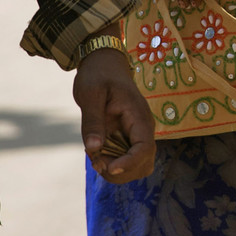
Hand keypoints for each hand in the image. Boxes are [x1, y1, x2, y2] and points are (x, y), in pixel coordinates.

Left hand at [73, 47, 155, 183]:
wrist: (104, 64)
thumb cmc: (98, 75)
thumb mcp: (91, 94)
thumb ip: (93, 121)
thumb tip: (94, 149)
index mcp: (139, 116)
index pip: (144, 148)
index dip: (129, 163)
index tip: (107, 167)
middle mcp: (143, 128)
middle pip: (144, 163)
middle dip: (120, 171)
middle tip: (96, 160)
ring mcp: (138, 134)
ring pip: (138, 166)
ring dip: (117, 171)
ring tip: (96, 157)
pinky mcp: (129, 137)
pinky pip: (128, 160)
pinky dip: (114, 164)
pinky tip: (98, 154)